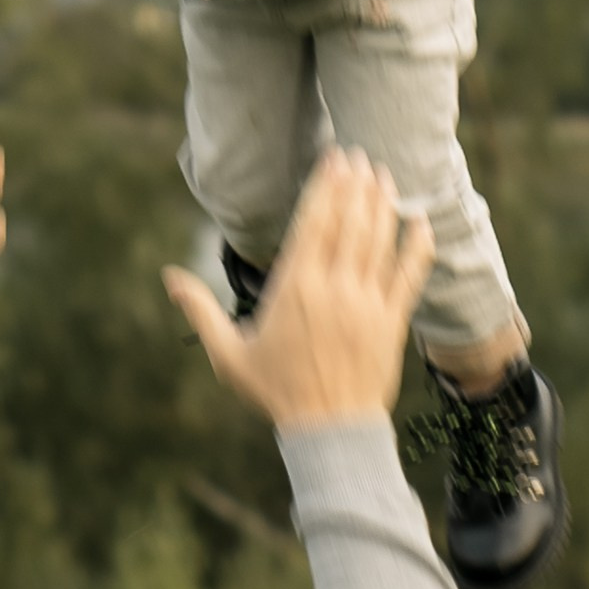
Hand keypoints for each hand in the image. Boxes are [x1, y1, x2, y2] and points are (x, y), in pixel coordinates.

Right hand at [162, 147, 432, 429]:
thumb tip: (168, 277)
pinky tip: (420, 222)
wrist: (329, 431)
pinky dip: (417, 246)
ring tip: (384, 177)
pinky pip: (410, 275)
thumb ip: (200, 311)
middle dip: (357, 184)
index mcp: (294, 289)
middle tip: (361, 157)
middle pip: (350, 222)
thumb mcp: (229, 354)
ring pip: (380, 241)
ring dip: (383, 204)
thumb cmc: (276, 392)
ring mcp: (367, 304)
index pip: (314, 222)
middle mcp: (333, 289)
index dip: (327, 185)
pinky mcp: (393, 322)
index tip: (335, 159)